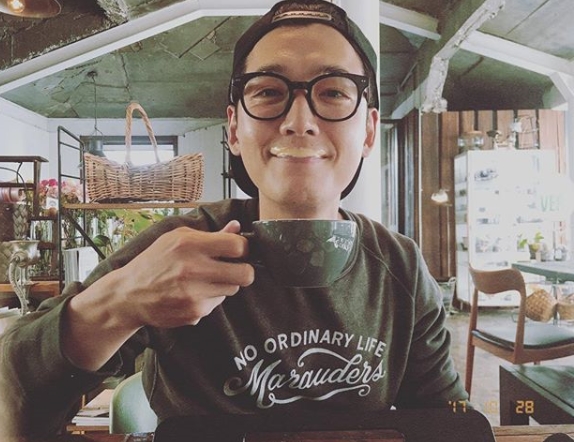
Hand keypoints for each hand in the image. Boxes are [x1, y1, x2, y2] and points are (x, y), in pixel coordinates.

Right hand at [115, 220, 253, 328]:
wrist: (129, 294)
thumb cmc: (154, 262)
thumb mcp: (177, 238)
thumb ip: (211, 234)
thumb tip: (237, 228)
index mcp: (190, 245)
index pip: (238, 247)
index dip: (243, 248)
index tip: (238, 250)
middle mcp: (193, 270)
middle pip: (246, 274)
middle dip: (244, 270)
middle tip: (233, 268)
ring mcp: (194, 295)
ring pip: (233, 290)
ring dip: (225, 284)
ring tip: (204, 279)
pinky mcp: (194, 313)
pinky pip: (216, 304)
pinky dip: (209, 298)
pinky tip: (191, 293)